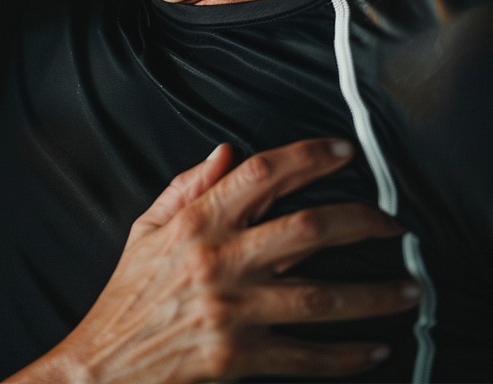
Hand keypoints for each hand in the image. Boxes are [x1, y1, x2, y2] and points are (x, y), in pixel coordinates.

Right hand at [7, 138, 418, 383]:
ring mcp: (233, 311)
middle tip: (392, 223)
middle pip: (307, 230)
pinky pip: (307, 357)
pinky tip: (374, 347)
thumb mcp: (146, 228)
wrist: (106, 362)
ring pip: (321, 297)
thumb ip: (186, 186)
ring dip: (374, 293)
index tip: (342, 152)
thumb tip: (225, 152)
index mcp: (197, 223)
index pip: (261, 174)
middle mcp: (220, 261)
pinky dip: (348, 355)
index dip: (308, 157)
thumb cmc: (129, 293)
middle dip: (361, 221)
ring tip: (408, 288)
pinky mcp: (240, 358)